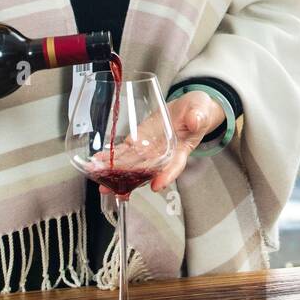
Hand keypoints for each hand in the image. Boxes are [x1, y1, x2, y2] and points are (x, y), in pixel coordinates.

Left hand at [86, 93, 227, 194]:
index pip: (175, 166)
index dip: (166, 176)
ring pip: (132, 165)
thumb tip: (194, 120)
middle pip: (147, 172)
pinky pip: (125, 151)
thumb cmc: (197, 112)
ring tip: (101, 182)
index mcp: (181, 150)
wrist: (189, 109)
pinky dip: (112, 158)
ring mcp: (149, 150)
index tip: (156, 185)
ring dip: (117, 175)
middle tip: (115, 190)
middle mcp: (163, 154)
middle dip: (131, 182)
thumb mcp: (201, 110)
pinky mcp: (139, 141)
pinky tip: (99, 161)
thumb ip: (198, 116)